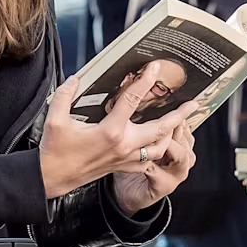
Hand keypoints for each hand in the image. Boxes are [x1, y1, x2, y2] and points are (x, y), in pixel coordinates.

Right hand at [39, 62, 196, 199]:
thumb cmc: (55, 150)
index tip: (155, 67)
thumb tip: (77, 78)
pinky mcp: (123, 167)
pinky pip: (149, 160)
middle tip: (194, 103)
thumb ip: (66, 95)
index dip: (145, 81)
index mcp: (110, 131)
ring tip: (180, 122)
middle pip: (160, 129)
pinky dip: (158, 150)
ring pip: (159, 147)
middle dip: (179, 115)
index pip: (132, 100)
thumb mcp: (55, 119)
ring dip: (171, 134)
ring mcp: (126, 159)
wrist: (52, 178)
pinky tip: (161, 142)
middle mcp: (124, 145)